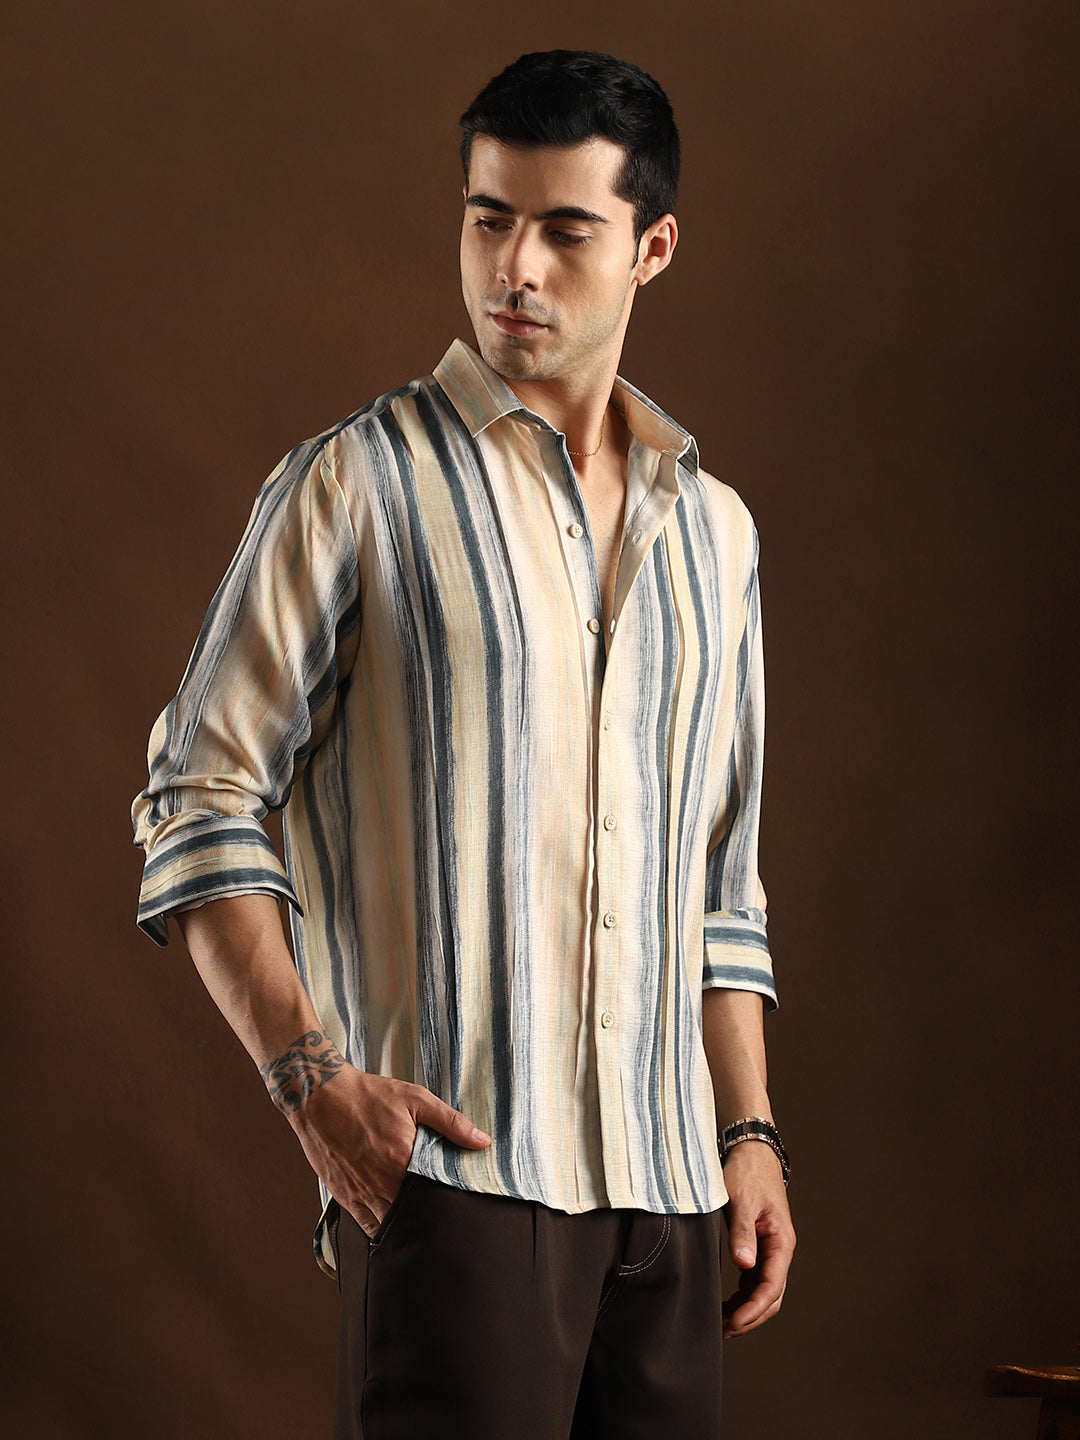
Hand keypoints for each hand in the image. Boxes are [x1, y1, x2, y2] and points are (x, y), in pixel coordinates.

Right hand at [286, 1063, 490, 1237]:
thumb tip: (482, 1141)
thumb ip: (451, 1122)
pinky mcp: (343, 1196)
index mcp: (400, 1162)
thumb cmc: (369, 1096)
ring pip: (390, 1225)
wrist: (321, 1096)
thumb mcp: (415, 1099)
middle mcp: (379, 1184)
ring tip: (422, 1224)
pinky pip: (366, 1225)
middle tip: (444, 1220)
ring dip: (405, 1225)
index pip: (432, 1198)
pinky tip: (395, 1225)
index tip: (459, 1207)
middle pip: (411, 1216)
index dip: (446, 1205)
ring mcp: (359, 1193)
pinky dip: (382, 1229)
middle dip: (428, 1219)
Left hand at [721, 1140, 795, 1337]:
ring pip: (762, 1292)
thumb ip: (742, 1232)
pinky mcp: (757, 1248)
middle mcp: (779, 1251)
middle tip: (722, 1332)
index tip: (734, 1323)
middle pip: (770, 1297)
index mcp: (781, 1241)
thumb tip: (744, 1265)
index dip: (754, 1309)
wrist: (751, 1153)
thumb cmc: (747, 1173)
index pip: (771, 1286)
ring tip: (720, 1325)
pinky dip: (741, 1298)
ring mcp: (769, 1251)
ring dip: (745, 1311)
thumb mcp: (741, 1200)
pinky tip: (724, 1306)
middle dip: (749, 1318)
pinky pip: (753, 1282)